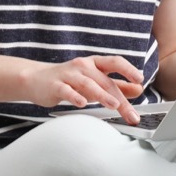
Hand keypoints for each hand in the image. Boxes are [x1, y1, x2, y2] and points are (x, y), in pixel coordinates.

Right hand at [27, 56, 143, 124]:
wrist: (36, 79)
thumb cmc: (69, 80)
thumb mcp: (95, 80)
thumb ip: (116, 85)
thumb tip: (139, 89)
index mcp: (95, 63)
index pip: (115, 62)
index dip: (128, 69)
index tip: (140, 79)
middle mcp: (83, 66)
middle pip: (105, 80)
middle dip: (120, 98)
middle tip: (131, 114)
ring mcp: (69, 74)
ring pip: (88, 84)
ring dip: (102, 95)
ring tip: (114, 105)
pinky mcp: (55, 85)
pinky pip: (66, 90)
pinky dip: (75, 97)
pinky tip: (82, 104)